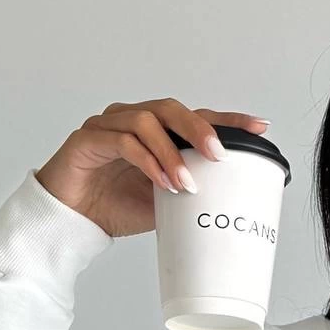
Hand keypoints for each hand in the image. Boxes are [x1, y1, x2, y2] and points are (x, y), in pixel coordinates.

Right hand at [34, 99, 271, 238]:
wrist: (70, 221)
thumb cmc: (112, 206)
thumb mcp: (163, 202)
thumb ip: (188, 189)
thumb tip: (227, 194)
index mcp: (153, 129)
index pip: (194, 116)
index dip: (227, 119)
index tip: (259, 127)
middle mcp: (130, 119)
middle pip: (171, 108)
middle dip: (200, 129)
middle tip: (219, 154)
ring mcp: (108, 125)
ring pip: (148, 121)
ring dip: (172, 152)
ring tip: (186, 182)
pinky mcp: (88, 138)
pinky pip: (124, 141)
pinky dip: (147, 161)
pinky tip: (162, 182)